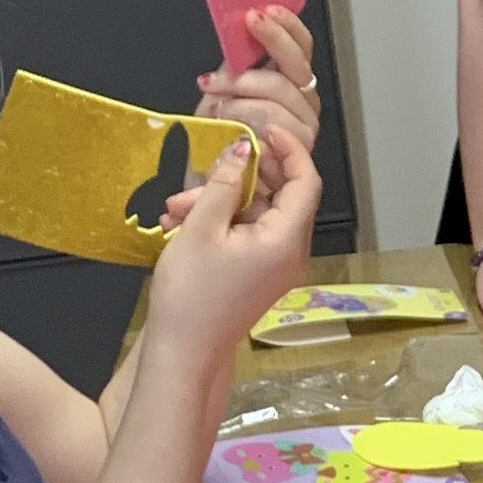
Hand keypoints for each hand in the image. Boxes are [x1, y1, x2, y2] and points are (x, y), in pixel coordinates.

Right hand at [147, 135, 320, 352]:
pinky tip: (183, 220)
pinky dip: (221, 221)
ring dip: (221, 200)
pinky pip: (249, 233)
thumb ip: (223, 182)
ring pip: (258, 213)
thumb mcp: (201, 228)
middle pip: (281, 195)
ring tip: (177, 206)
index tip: (263, 130)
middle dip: (241, 176)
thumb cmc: (192, 292)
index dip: (288, 149)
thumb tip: (241, 149)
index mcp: (286, 240)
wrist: (183, 352)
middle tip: (205, 169)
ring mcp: (277, 265)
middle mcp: (291, 253)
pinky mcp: (260, 273)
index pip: (305, 181)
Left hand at [198, 5, 319, 164]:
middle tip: (241, 35)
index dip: (286, 26)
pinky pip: (272, 119)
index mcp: (291, 82)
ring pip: (281, 89)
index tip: (262, 11)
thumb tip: (237, 27)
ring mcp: (303, 125)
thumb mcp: (222, 90)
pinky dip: (244, 114)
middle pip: (297, 63)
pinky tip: (224, 117)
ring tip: (216, 96)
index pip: (302, 46)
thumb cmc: (217, 138)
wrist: (210, 180)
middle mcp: (304, 102)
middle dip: (268, 46)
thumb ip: (236, 62)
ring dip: (243, 87)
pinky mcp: (297, 149)